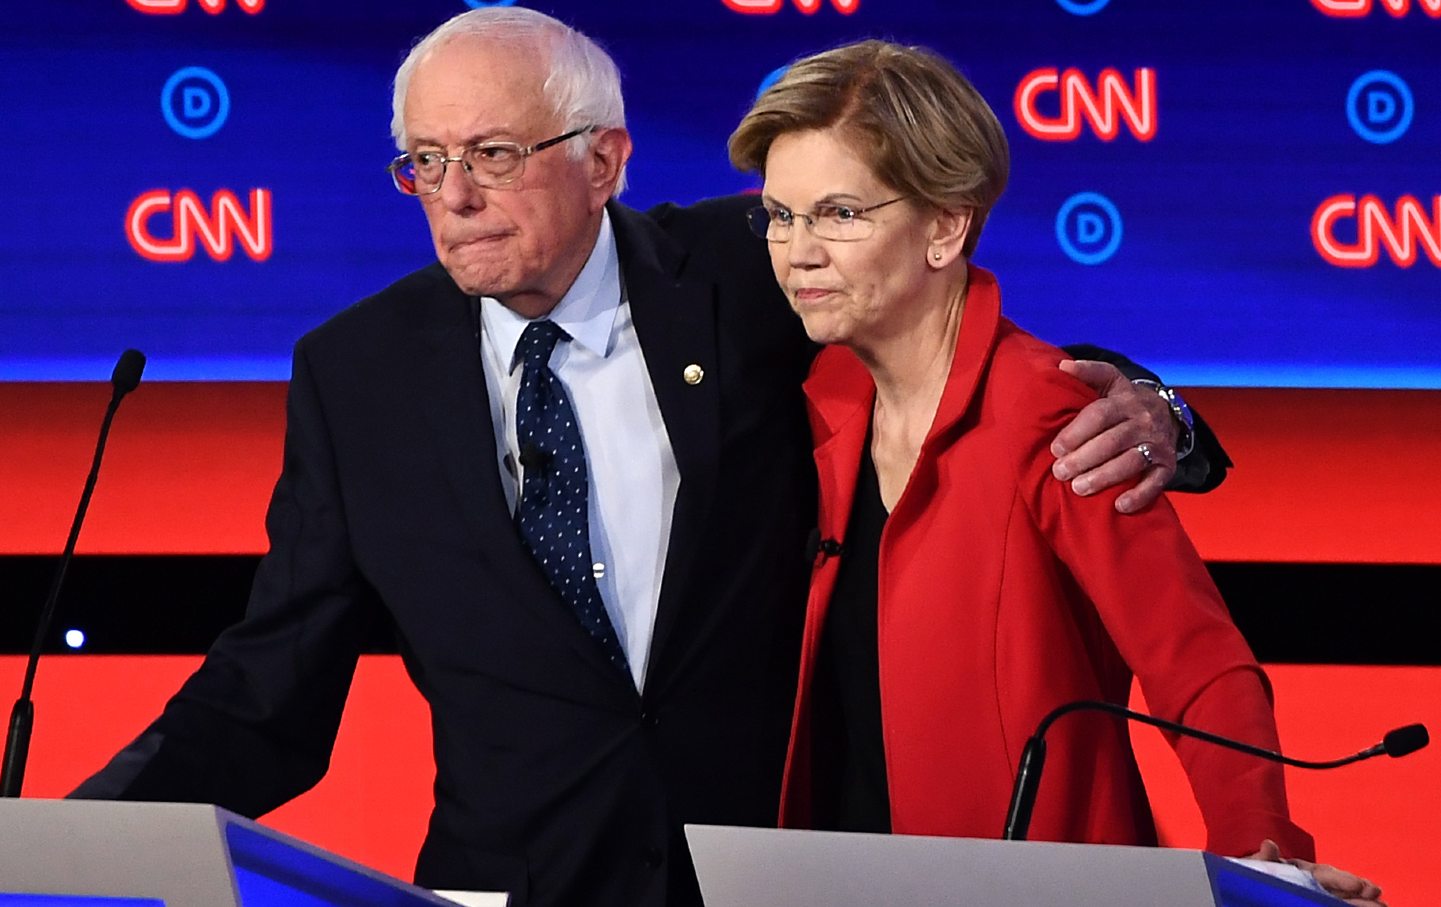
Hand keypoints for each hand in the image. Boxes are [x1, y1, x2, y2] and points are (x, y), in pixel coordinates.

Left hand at [1051, 359, 1177, 512]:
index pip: (1099, 415)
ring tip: (1078, 489)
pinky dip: (1139, 495)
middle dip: (1084, 458)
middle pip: (1112, 441)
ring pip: (1130, 462)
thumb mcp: (1110, 381)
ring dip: (1104, 477)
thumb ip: (1088, 372)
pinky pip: (1156, 483)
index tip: (1055, 449)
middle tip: (1060, 473)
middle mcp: (1144, 421)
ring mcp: (1157, 445)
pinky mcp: (1167, 466)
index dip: (1076, 432)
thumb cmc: (1124, 401)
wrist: (1167, 413)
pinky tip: (1119, 506)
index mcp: (1125, 401)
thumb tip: (1062, 366)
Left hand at [1249, 839, 1385, 906]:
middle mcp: (1316, 885)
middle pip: (1342, 889)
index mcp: (1302, 871)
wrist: (1245, 890)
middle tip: (1377, 895)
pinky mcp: (1317, 903)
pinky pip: (1337, 906)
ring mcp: (1319, 897)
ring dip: (1363, 903)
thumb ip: (1264, 859)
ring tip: (1383, 906)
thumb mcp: (1255, 867)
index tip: (1358, 885)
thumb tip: (1269, 844)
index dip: (1342, 879)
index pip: (1325, 875)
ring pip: (1345, 900)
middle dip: (1360, 892)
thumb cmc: (1254, 876)